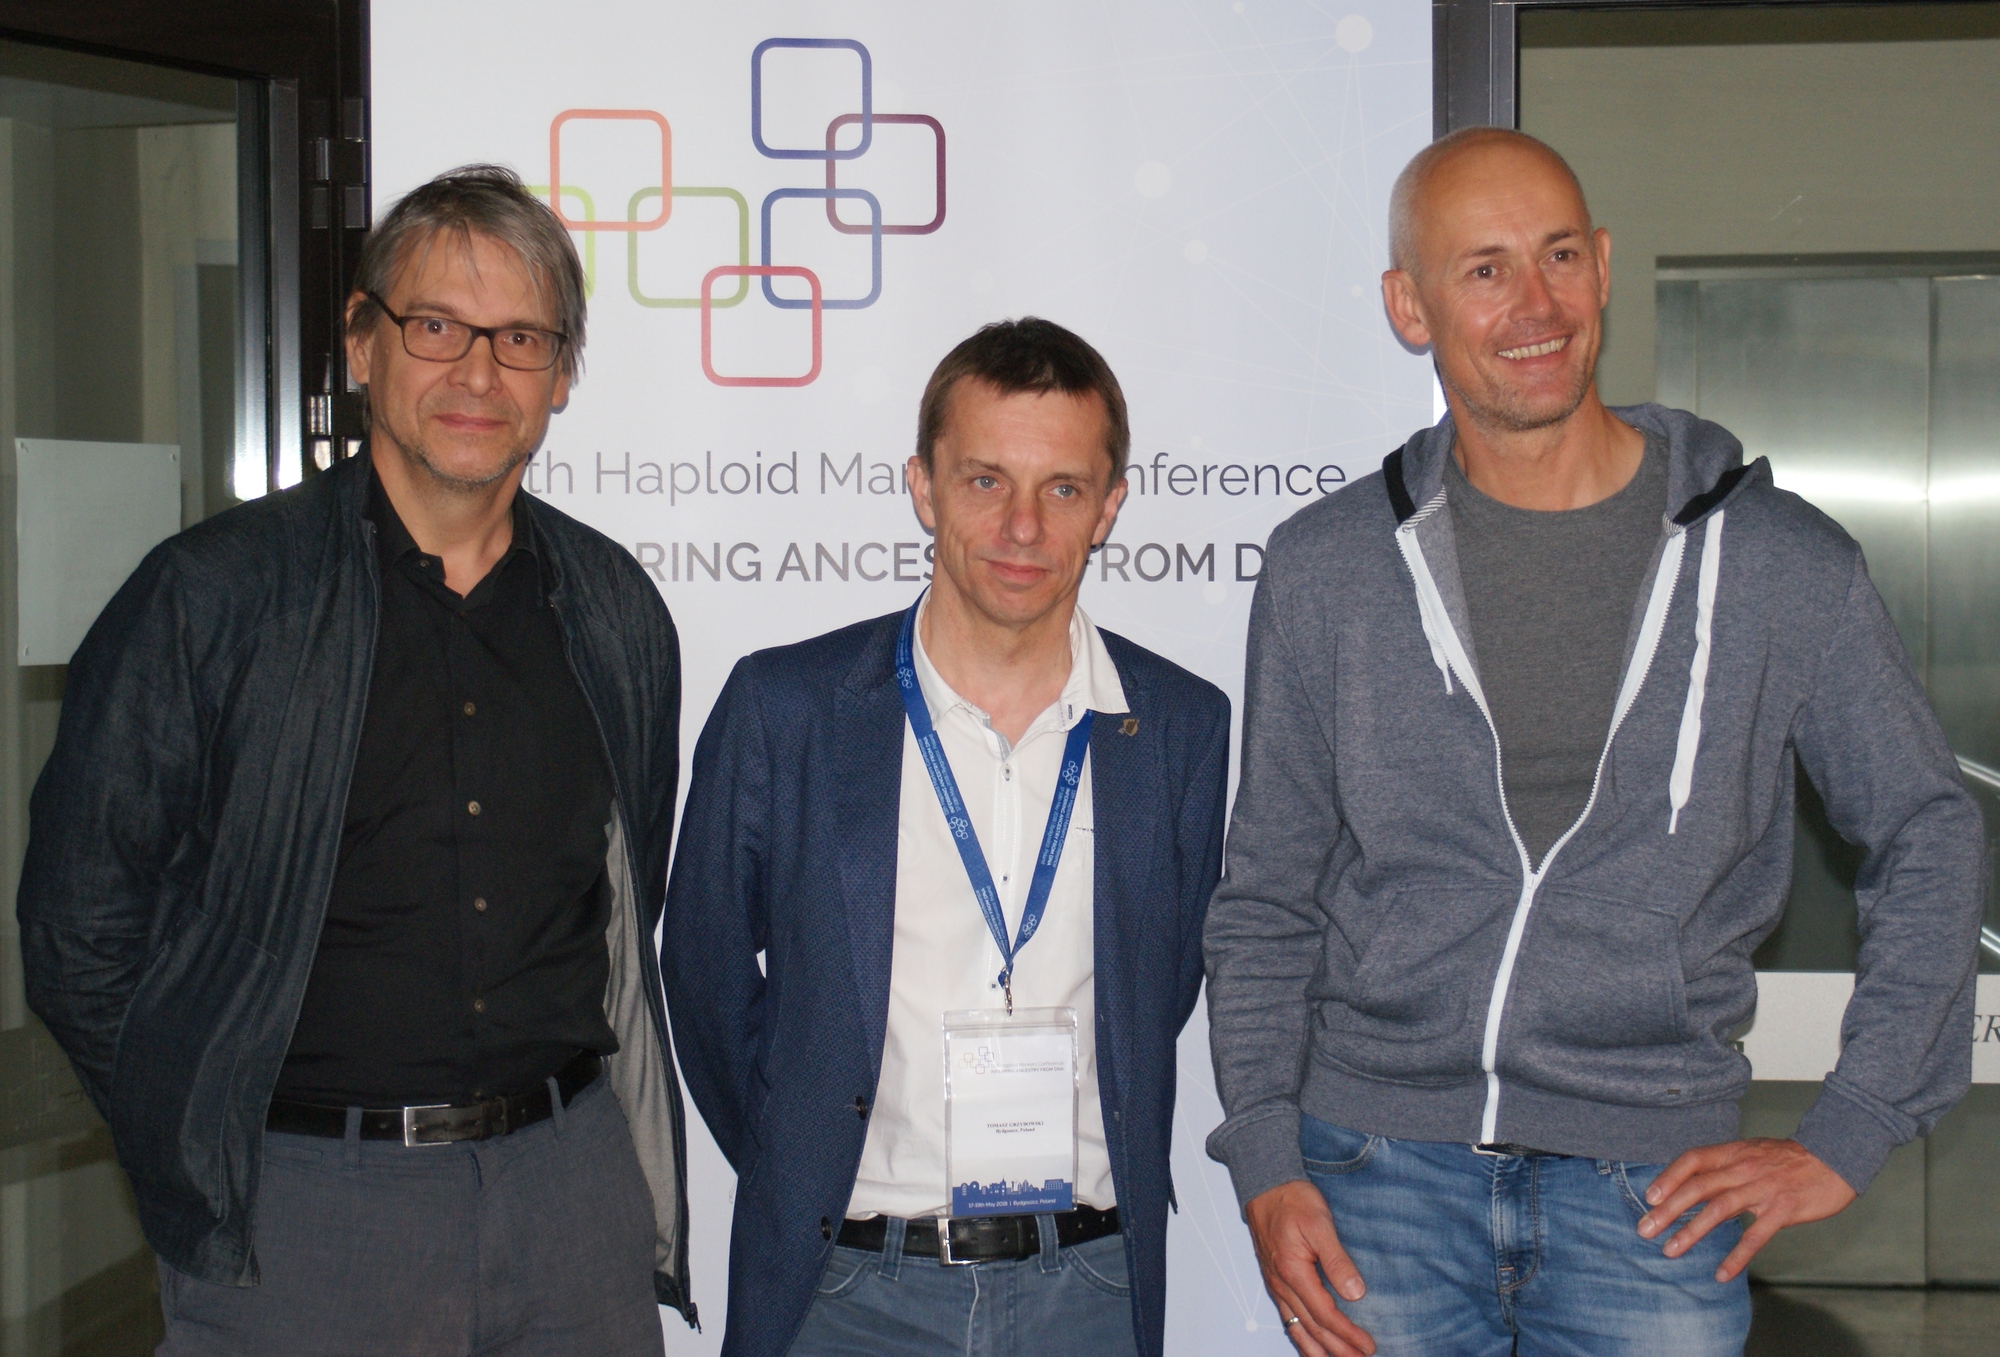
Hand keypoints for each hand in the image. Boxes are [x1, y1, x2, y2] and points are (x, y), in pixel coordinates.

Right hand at [1244, 1180, 1376, 1356]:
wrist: (1266, 1184)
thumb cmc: (1292, 1199)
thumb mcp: (1320, 1224)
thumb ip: (1337, 1261)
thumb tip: (1355, 1293)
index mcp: (1293, 1271)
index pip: (1325, 1314)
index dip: (1348, 1334)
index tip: (1368, 1345)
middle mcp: (1281, 1283)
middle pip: (1312, 1328)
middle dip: (1337, 1349)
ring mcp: (1275, 1284)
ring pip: (1296, 1327)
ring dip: (1317, 1349)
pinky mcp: (1275, 1280)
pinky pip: (1286, 1317)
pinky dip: (1299, 1336)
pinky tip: (1308, 1342)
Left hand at [1637, 1137, 1856, 1281]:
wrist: (1835, 1157)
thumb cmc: (1789, 1158)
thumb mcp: (1752, 1151)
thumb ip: (1724, 1164)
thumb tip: (1692, 1180)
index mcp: (1733, 1152)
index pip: (1692, 1160)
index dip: (1668, 1177)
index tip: (1649, 1197)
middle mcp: (1743, 1168)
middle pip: (1698, 1188)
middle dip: (1667, 1210)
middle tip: (1645, 1230)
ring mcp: (1762, 1189)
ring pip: (1719, 1210)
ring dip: (1691, 1231)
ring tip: (1670, 1250)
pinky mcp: (1782, 1210)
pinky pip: (1755, 1236)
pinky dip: (1736, 1256)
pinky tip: (1721, 1274)